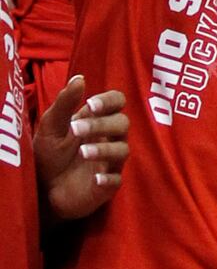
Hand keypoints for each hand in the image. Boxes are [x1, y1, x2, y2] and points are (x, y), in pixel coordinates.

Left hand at [34, 78, 128, 221]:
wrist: (42, 190)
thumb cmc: (49, 154)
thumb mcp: (51, 127)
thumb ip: (64, 103)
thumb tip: (80, 78)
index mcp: (98, 120)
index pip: (117, 102)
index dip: (108, 101)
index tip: (90, 105)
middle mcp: (109, 138)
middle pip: (122, 124)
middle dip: (101, 124)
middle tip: (76, 129)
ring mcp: (109, 162)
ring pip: (122, 150)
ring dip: (104, 149)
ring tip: (82, 152)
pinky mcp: (105, 187)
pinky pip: (116, 180)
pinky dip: (108, 179)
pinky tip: (95, 179)